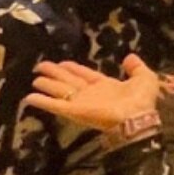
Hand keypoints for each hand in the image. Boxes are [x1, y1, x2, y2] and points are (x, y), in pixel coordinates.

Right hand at [27, 55, 162, 131]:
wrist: (136, 117)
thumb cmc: (141, 99)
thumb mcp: (144, 77)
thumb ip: (136, 67)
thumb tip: (129, 57)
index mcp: (105, 85)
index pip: (84, 74)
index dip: (72, 68)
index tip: (61, 63)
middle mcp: (90, 93)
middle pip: (68, 81)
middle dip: (55, 73)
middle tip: (40, 66)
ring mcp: (81, 102)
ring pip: (60, 91)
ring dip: (47, 85)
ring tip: (34, 78)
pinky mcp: (74, 111)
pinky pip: (55, 105)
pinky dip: (42, 101)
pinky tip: (29, 97)